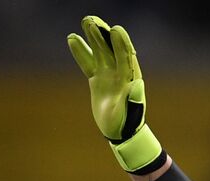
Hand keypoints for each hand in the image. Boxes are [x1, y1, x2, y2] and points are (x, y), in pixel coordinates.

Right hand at [67, 15, 164, 173]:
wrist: (121, 131)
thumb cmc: (127, 123)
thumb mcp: (130, 114)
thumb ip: (133, 100)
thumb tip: (138, 84)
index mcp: (130, 77)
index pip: (125, 56)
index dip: (120, 43)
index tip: (114, 30)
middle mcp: (120, 71)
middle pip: (110, 48)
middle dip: (103, 34)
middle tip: (92, 20)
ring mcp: (108, 73)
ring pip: (99, 51)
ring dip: (93, 37)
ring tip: (85, 21)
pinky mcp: (97, 78)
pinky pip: (88, 62)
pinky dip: (81, 51)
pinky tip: (72, 38)